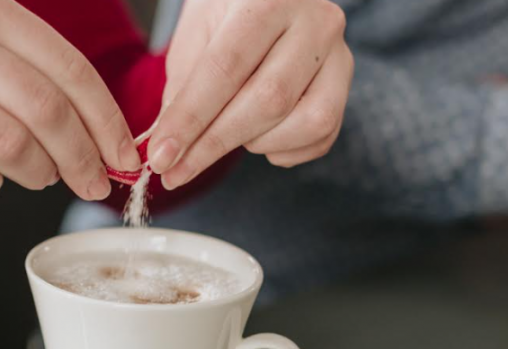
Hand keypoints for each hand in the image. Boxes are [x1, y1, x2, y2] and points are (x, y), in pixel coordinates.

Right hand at [0, 0, 138, 200]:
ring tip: (36, 177)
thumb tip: (92, 125)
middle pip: (45, 109)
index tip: (123, 154)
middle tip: (93, 182)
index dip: (105, 118)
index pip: (66, 66)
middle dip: (82, 156)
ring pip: (9, 144)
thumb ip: (17, 63)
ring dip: (36, 173)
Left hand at [149, 0, 353, 188]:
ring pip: (305, 122)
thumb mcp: (194, 39)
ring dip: (256, 143)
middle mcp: (315, 22)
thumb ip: (182, 91)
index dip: (191, 119)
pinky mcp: (346, 84)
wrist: (268, 1)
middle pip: (268, 100)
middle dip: (214, 144)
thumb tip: (166, 149)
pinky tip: (258, 137)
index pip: (226, 69)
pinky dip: (283, 150)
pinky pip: (321, 136)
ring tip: (228, 132)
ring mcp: (339, 54)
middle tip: (174, 172)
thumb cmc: (224, 20)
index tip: (161, 158)